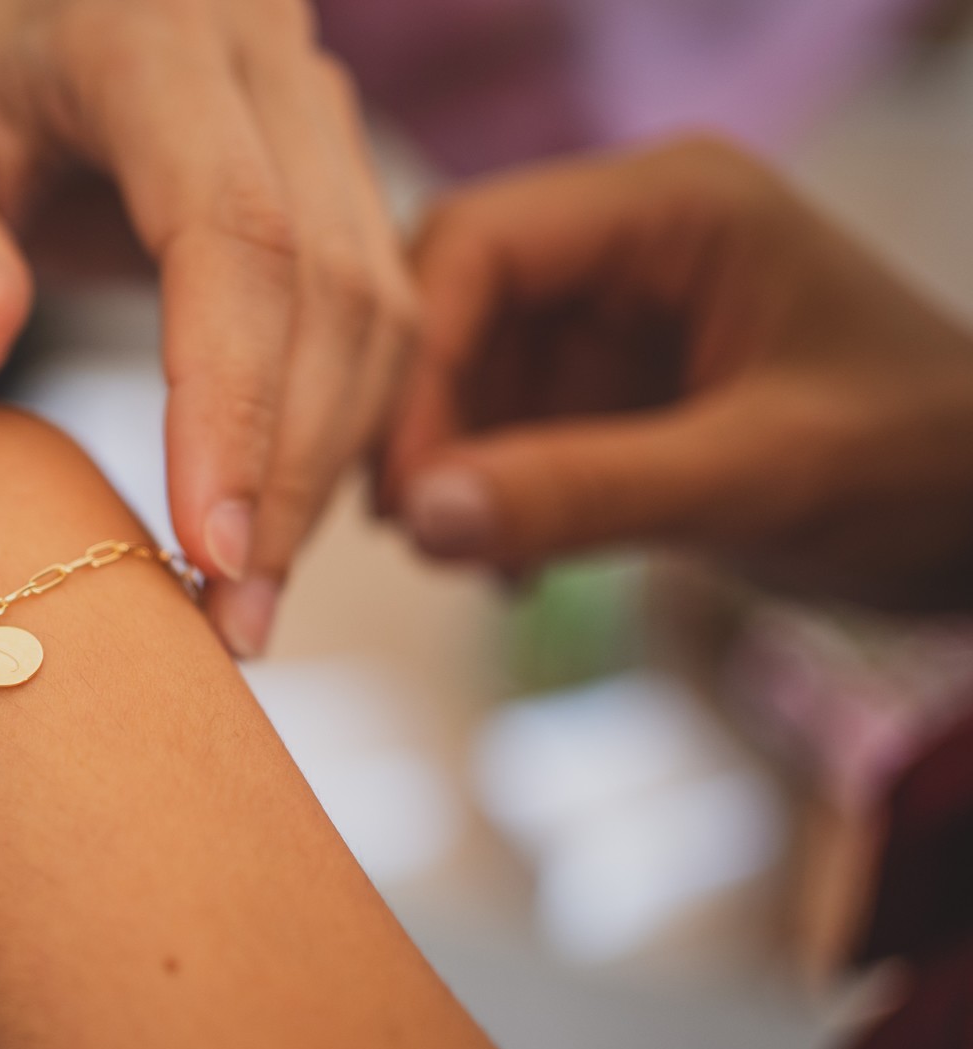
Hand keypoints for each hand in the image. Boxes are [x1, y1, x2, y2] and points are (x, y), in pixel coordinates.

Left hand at [0, 0, 416, 653]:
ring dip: (323, 465)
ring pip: (373, 304)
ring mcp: (304, 105)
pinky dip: (329, 427)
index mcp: (139, 28)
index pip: (233, 232)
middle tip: (235, 625)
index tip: (206, 553)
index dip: (233, 403)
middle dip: (290, 467)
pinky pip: (368, 309)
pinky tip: (268, 528)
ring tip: (247, 605)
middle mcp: (254, 48)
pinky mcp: (322, 168)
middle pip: (329, 281)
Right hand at [381, 136, 972, 611]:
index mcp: (671, 206)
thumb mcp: (759, 478)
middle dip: (414, 419)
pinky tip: (512, 569)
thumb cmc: (922, 467)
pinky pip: (497, 428)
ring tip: (468, 562)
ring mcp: (611, 312)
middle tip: (409, 533)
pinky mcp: (605, 385)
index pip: (476, 247)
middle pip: (448, 302)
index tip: (399, 494)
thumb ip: (588, 492)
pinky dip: (485, 499)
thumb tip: (421, 521)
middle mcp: (625, 240)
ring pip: (460, 373)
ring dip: (444, 472)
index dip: (412, 363)